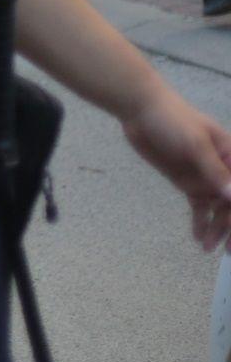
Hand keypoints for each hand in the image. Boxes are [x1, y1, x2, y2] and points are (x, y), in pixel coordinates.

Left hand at [120, 86, 230, 250]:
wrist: (140, 110)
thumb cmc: (173, 119)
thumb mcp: (195, 144)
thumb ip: (215, 171)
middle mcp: (224, 170)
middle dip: (230, 227)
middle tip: (227, 250)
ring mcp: (205, 178)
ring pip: (218, 209)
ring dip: (216, 229)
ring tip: (208, 248)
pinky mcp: (187, 182)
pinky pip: (199, 206)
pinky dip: (200, 222)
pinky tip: (199, 239)